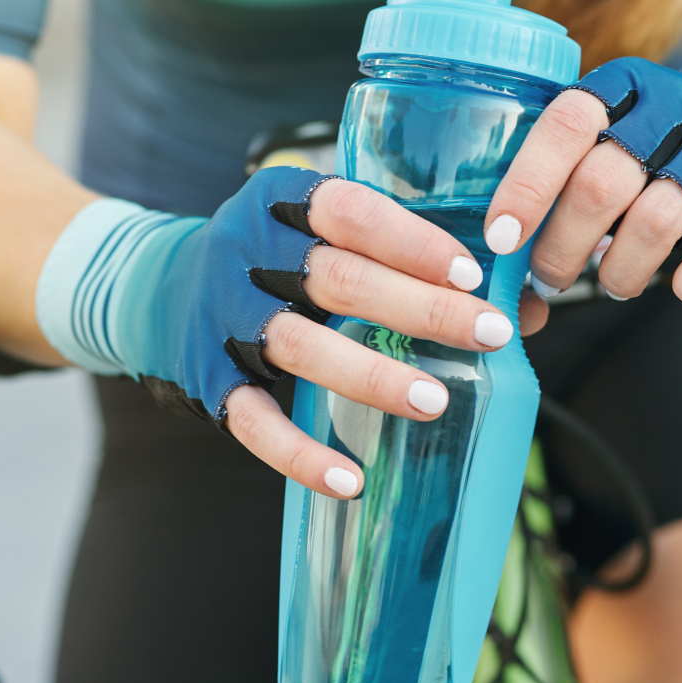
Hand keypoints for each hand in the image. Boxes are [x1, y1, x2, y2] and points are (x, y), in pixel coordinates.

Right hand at [219, 172, 521, 500]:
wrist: (158, 290)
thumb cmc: (279, 258)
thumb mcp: (322, 232)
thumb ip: (407, 258)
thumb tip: (523, 308)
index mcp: (282, 202)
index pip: (349, 212)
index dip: (410, 240)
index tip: (470, 270)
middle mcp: (248, 254)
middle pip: (338, 280)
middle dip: (419, 308)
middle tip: (489, 333)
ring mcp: (224, 319)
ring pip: (301, 347)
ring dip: (371, 376)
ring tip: (434, 400)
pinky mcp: (207, 381)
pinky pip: (255, 422)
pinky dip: (300, 456)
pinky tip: (349, 480)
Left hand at [484, 58, 681, 306]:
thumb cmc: (674, 148)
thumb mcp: (621, 132)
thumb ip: (568, 171)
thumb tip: (498, 249)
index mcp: (626, 87)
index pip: (566, 124)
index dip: (527, 184)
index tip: (500, 237)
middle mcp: (674, 111)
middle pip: (601, 184)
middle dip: (562, 247)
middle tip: (549, 277)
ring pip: (655, 222)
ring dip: (620, 271)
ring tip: (611, 282)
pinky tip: (679, 284)